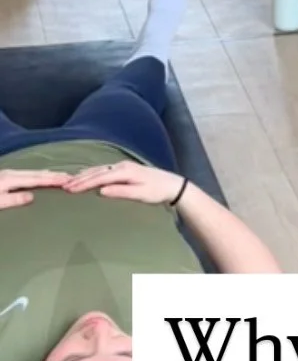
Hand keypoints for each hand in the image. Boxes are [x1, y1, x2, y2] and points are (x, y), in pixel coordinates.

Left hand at [0, 168, 70, 208]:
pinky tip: (43, 174)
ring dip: (49, 174)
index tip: (67, 180)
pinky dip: (40, 174)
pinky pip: (29, 174)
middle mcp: (12, 174)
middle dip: (54, 175)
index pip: (36, 180)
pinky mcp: (7, 176)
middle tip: (70, 176)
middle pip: (37, 174)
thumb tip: (32, 197)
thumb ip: (13, 199)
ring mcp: (10, 173)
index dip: (52, 180)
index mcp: (11, 179)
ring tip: (61, 175)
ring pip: (34, 172)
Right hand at [62, 160, 184, 203]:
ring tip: (69, 182)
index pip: (99, 177)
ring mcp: (122, 165)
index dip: (83, 183)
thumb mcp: (141, 194)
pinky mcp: (124, 168)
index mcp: (124, 172)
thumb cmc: (157, 192)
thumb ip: (121, 192)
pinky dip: (91, 173)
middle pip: (96, 172)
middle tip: (62, 186)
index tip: (69, 189)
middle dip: (79, 179)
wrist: (172, 185)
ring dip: (83, 175)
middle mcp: (121, 165)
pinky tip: (85, 176)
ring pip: (98, 169)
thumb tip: (101, 191)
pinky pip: (103, 169)